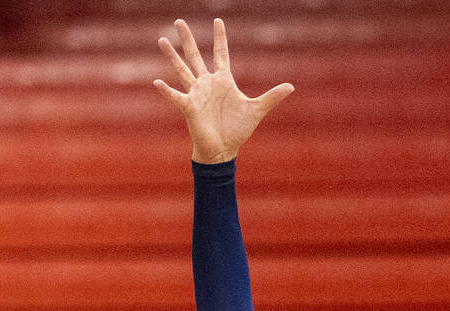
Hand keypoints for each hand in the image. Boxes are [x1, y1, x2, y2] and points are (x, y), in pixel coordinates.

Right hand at [154, 18, 293, 163]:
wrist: (224, 150)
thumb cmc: (237, 130)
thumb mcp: (257, 110)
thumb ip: (272, 97)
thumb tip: (291, 87)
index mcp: (224, 82)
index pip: (221, 54)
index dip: (220, 38)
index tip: (218, 21)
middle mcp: (208, 84)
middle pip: (196, 57)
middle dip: (188, 40)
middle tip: (179, 21)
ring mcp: (197, 94)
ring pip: (182, 70)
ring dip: (172, 57)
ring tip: (162, 40)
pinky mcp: (189, 107)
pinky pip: (176, 96)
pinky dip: (167, 91)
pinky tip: (158, 82)